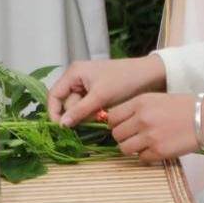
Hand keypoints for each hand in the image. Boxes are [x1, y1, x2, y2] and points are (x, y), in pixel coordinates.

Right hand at [47, 55, 165, 125]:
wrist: (149, 76)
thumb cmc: (124, 80)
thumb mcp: (100, 96)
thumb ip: (79, 111)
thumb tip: (61, 125)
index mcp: (73, 73)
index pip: (54, 95)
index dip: (54, 112)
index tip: (61, 129)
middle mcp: (77, 79)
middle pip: (66, 103)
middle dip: (77, 114)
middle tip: (93, 118)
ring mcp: (86, 86)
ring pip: (78, 107)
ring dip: (87, 115)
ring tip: (102, 114)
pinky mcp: (96, 94)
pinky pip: (88, 107)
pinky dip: (94, 113)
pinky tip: (104, 114)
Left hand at [109, 93, 203, 162]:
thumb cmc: (183, 107)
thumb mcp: (155, 99)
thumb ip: (136, 109)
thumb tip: (117, 121)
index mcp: (139, 103)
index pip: (111, 117)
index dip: (115, 124)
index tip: (122, 126)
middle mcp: (141, 119)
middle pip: (116, 134)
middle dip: (123, 137)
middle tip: (134, 137)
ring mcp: (150, 136)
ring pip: (124, 148)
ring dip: (132, 148)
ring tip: (144, 145)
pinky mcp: (159, 151)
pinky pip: (141, 158)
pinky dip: (146, 156)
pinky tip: (156, 149)